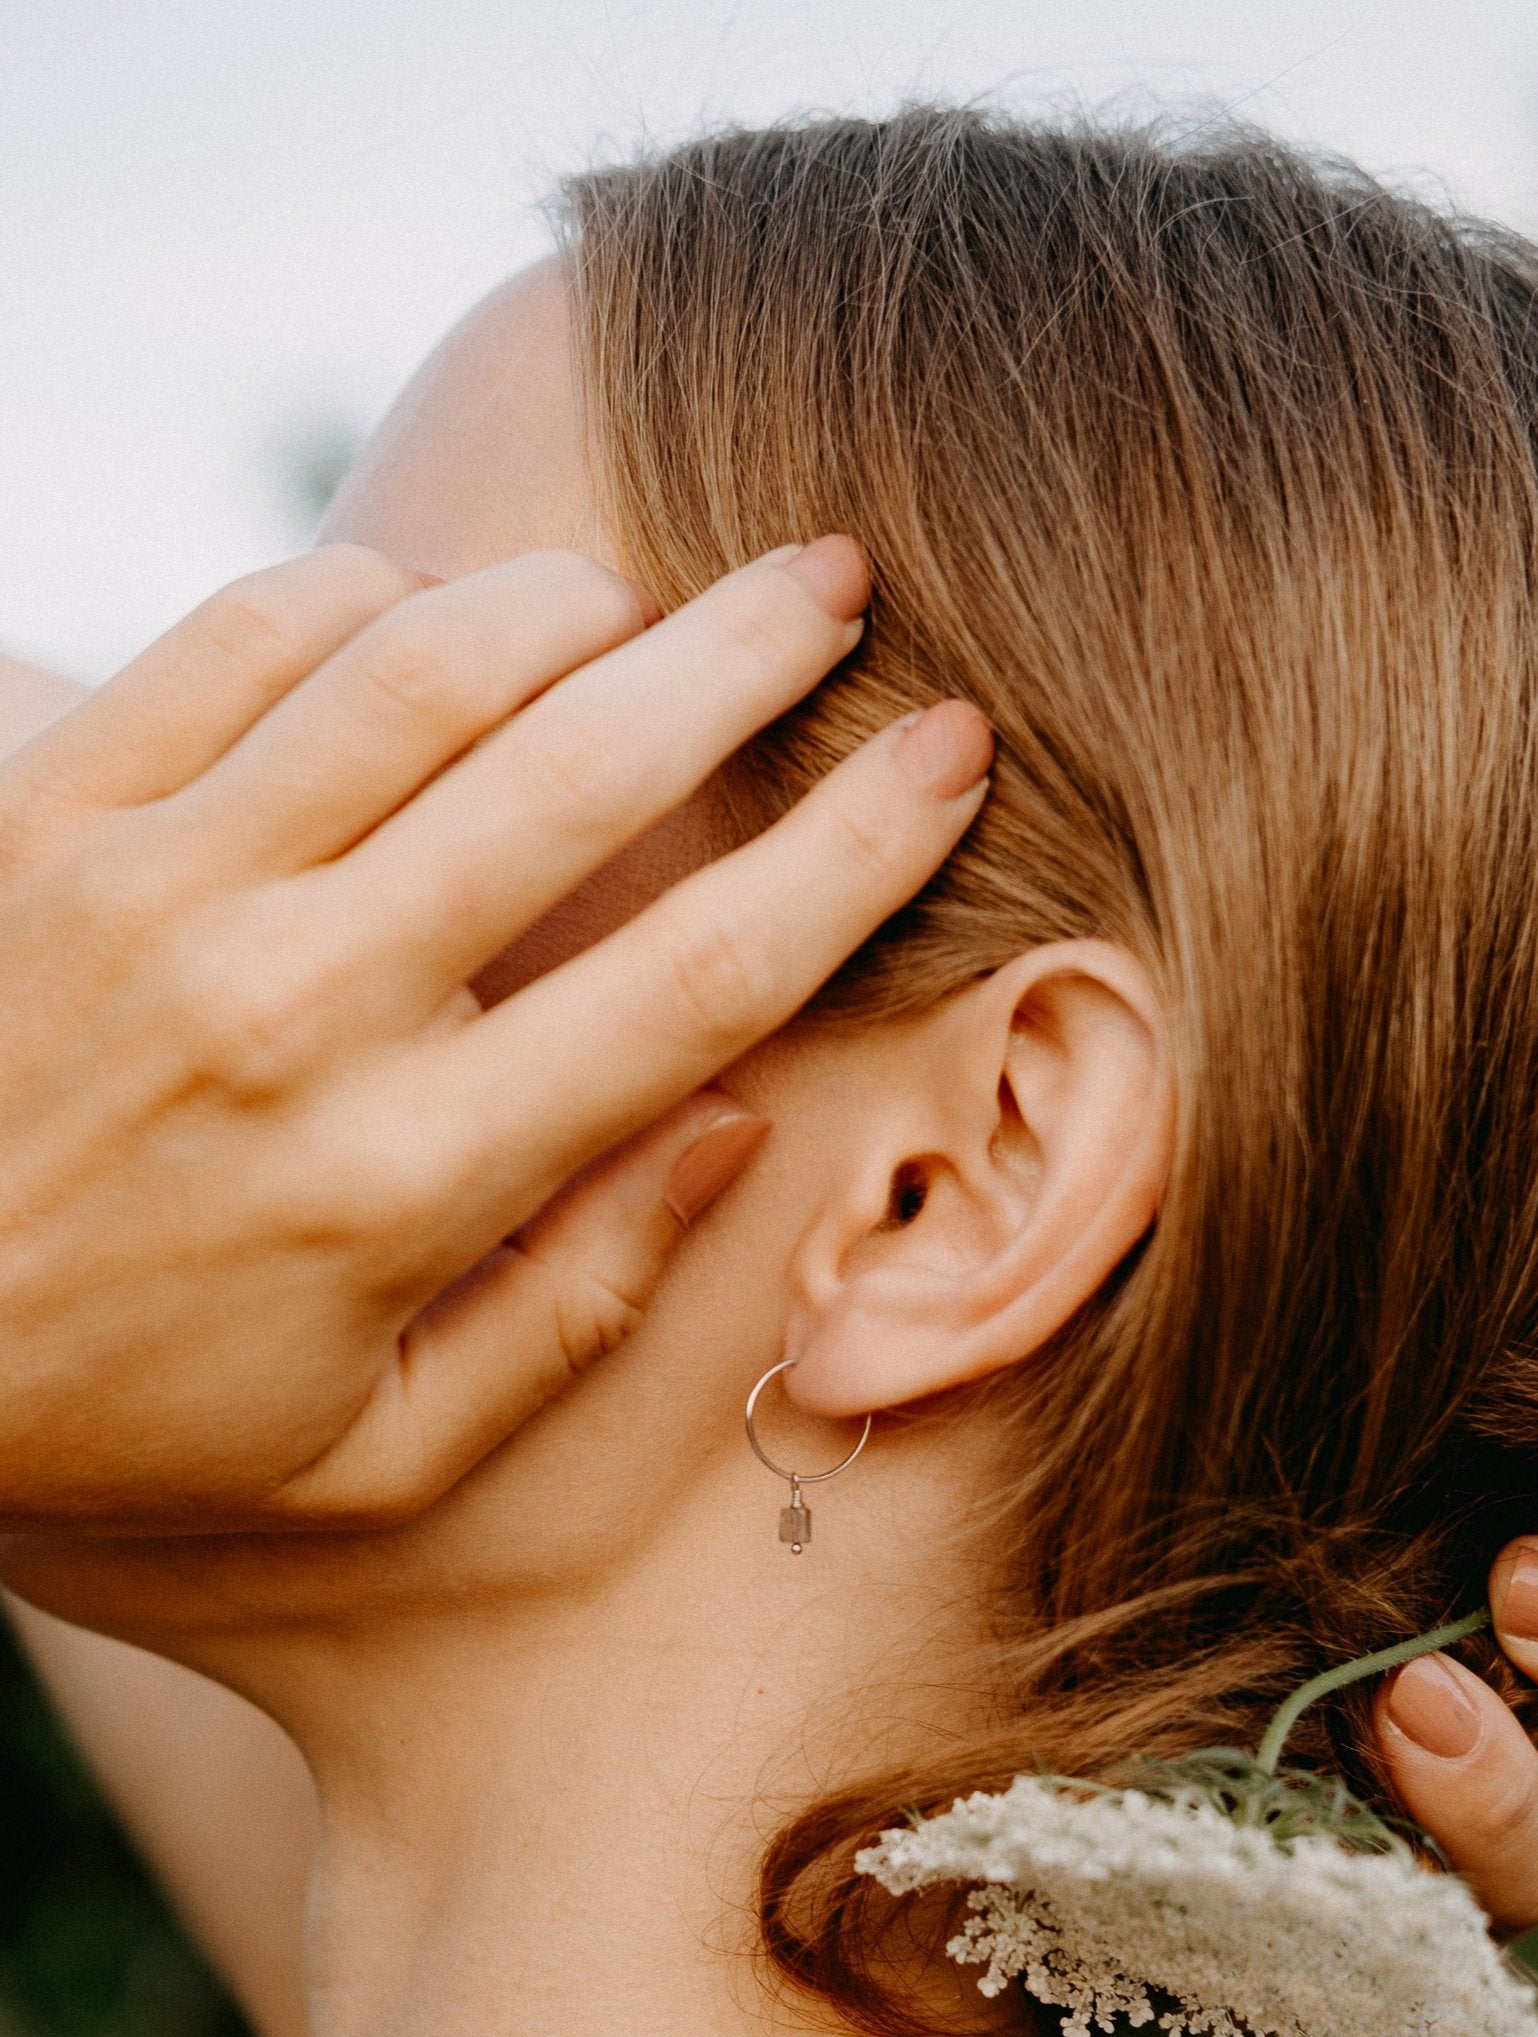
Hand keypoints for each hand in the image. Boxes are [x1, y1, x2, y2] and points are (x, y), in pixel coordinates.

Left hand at [0, 536, 989, 1526]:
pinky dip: (362, 594)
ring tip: (643, 595)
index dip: (850, 853)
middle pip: (582, 775)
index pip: (692, 980)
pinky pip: (241, 636)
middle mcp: (297, 1013)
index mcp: (403, 1184)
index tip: (948, 757)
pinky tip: (420, 615)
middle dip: (748, 655)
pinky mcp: (45, 811)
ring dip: (569, 600)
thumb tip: (739, 1131)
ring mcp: (157, 894)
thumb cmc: (125, 1420)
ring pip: (421, 666)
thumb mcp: (374, 1455)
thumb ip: (575, 1312)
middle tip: (842, 581)